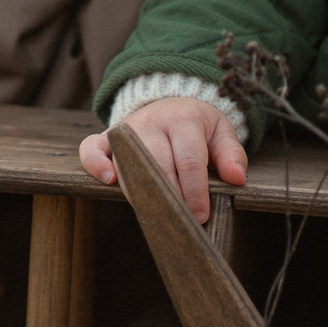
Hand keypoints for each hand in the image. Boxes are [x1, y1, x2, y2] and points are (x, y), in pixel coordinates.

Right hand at [78, 97, 246, 222]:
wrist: (169, 104)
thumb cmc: (198, 127)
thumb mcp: (221, 133)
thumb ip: (231, 154)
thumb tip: (236, 178)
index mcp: (183, 118)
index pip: (189, 159)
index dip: (195, 191)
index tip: (201, 216)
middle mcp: (152, 121)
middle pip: (158, 164)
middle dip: (171, 197)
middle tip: (181, 222)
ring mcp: (126, 129)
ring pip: (129, 161)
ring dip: (142, 191)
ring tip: (156, 215)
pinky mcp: (106, 138)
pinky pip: (91, 148)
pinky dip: (95, 164)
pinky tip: (109, 181)